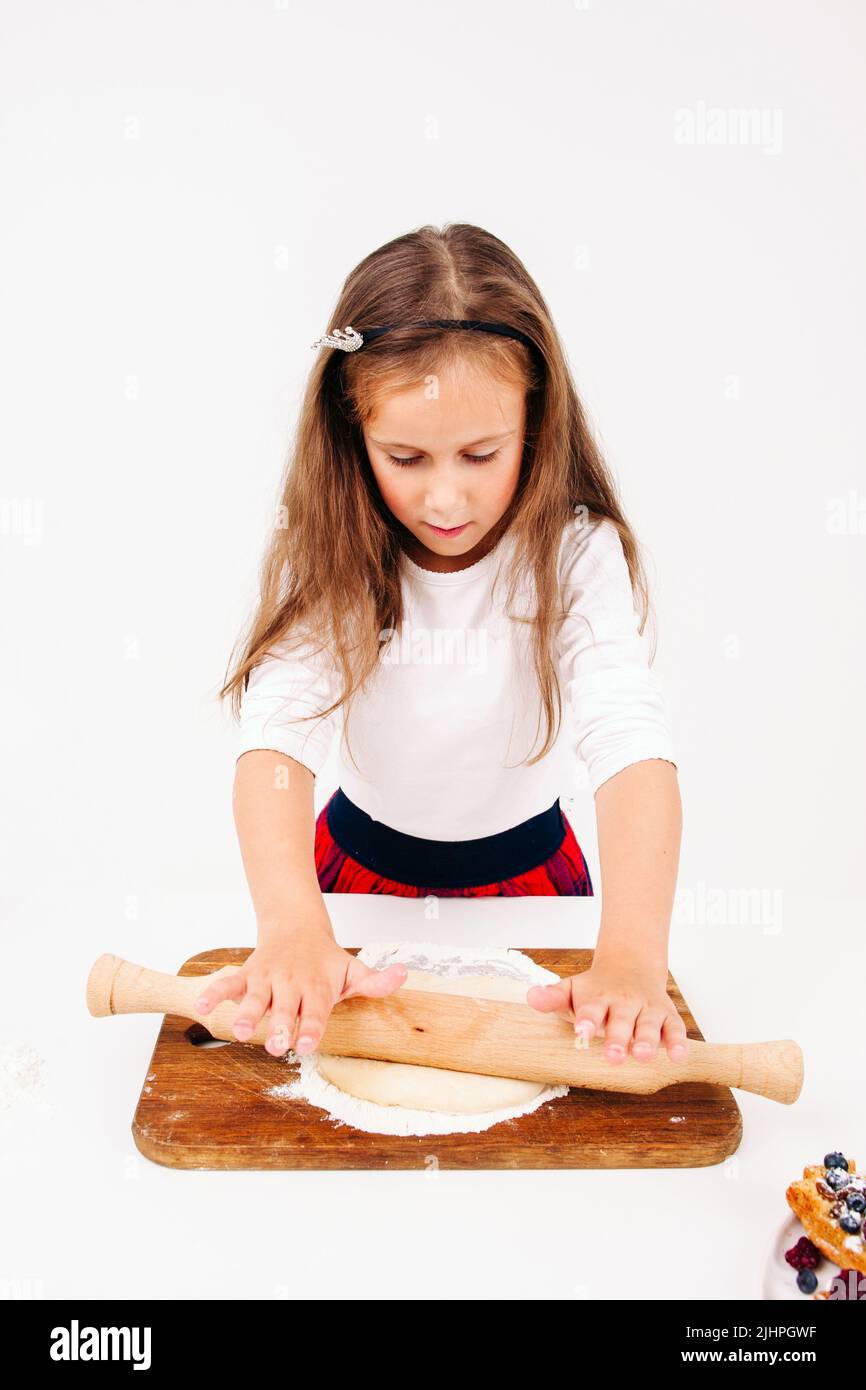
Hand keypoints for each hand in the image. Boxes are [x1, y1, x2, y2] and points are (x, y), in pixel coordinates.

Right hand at [193, 927, 407, 1057]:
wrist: (297, 926)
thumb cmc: (327, 960)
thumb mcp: (353, 970)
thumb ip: (375, 982)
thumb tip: (404, 975)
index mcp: (318, 987)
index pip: (316, 1010)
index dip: (312, 1027)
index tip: (308, 1044)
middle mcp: (291, 983)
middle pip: (284, 1008)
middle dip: (278, 1026)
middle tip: (275, 1045)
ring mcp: (267, 979)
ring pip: (255, 997)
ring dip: (245, 1013)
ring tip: (238, 1030)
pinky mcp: (247, 974)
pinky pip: (229, 983)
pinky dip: (215, 993)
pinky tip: (201, 1006)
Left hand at [525, 954, 688, 1065]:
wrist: (631, 965)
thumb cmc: (596, 989)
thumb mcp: (572, 989)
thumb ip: (553, 997)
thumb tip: (531, 997)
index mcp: (599, 997)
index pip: (591, 1009)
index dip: (587, 1021)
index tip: (581, 1032)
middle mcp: (625, 1002)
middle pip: (621, 1020)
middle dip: (618, 1038)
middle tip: (613, 1056)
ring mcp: (648, 1009)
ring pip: (649, 1025)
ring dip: (647, 1040)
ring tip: (643, 1056)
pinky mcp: (668, 1017)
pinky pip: (676, 1029)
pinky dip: (678, 1043)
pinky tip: (677, 1056)